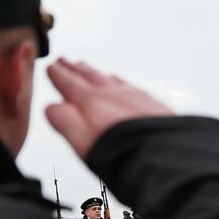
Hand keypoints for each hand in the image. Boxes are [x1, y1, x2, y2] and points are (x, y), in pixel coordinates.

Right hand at [46, 58, 175, 158]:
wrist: (166, 157)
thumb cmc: (125, 154)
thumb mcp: (82, 142)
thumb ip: (65, 122)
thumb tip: (52, 108)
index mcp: (92, 102)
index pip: (69, 84)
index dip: (58, 75)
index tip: (51, 67)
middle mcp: (114, 95)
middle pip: (89, 77)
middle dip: (75, 69)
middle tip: (65, 60)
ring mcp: (135, 97)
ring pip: (109, 79)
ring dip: (94, 72)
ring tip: (86, 67)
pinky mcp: (152, 104)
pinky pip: (129, 85)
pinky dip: (118, 80)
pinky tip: (119, 81)